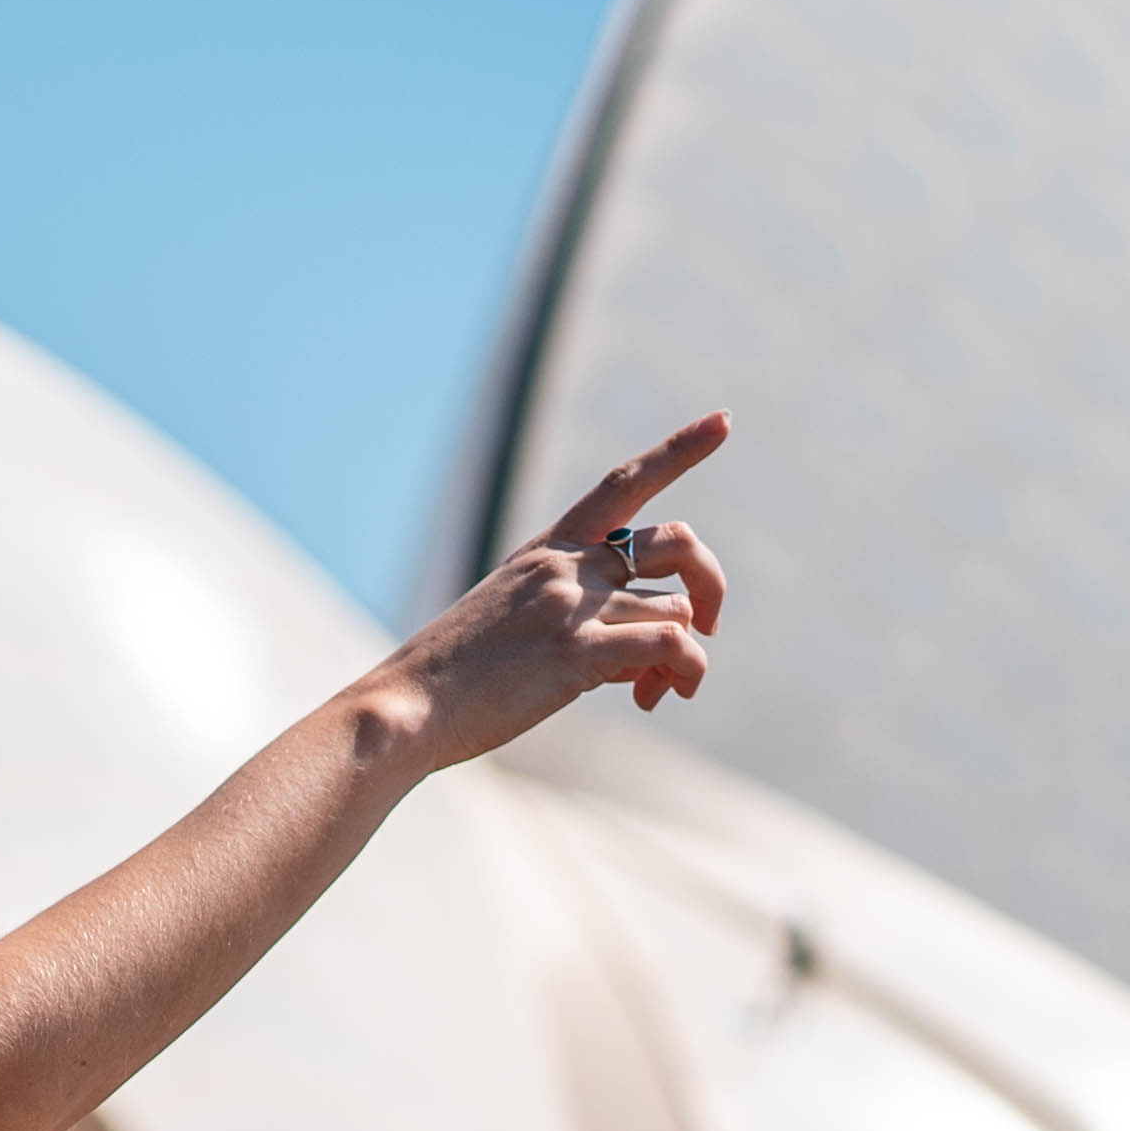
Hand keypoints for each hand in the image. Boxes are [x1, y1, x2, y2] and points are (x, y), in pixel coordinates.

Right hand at [375, 415, 728, 768]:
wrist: (405, 709)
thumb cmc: (451, 680)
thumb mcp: (510, 622)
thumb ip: (576, 616)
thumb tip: (645, 653)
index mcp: (545, 552)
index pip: (621, 484)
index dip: (678, 450)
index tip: (724, 421)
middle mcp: (565, 567)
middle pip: (678, 541)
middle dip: (710, 583)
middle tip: (710, 628)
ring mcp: (572, 607)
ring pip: (678, 611)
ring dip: (688, 657)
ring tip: (657, 691)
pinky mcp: (578, 653)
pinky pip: (670, 646)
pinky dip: (683, 672)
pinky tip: (654, 698)